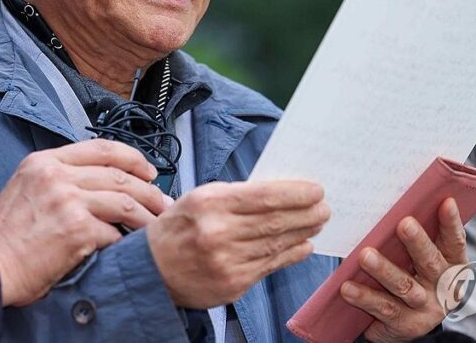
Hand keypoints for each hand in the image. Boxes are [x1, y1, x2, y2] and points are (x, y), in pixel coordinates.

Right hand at [0, 139, 171, 306]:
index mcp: (45, 162)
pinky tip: (128, 247)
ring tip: (157, 225)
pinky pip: (114, 232)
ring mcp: (68, 201)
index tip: (148, 170)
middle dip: (149, 189)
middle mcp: (57, 176)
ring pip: (124, 201)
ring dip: (147, 216)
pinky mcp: (77, 229)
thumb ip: (60, 176)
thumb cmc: (6, 235)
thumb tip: (102, 179)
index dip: (132, 157)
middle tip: (162, 202)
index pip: (101, 148)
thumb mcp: (27, 187)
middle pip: (119, 174)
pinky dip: (124, 240)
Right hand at [147, 180, 329, 308]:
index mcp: (209, 204)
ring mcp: (226, 262)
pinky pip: (270, 266)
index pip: (264, 196)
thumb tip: (279, 193)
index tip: (316, 190)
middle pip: (275, 221)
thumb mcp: (200, 198)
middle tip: (324, 207)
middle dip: (306, 213)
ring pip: (276, 244)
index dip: (295, 193)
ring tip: (317, 223)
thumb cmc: (178, 227)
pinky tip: (303, 245)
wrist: (151, 270)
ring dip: (303, 232)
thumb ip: (236, 195)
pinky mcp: (232, 285)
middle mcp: (218, 233)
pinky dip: (290, 254)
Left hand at [342, 198, 467, 342]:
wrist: (408, 324)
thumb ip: (420, 236)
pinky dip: (365, 297)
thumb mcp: (422, 258)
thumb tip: (403, 200)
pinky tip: (348, 287)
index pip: (455, 242)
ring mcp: (425, 307)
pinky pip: (384, 308)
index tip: (446, 201)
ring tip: (365, 256)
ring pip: (405, 286)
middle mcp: (443, 287)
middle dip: (417, 243)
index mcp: (453, 265)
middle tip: (404, 223)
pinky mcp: (405, 324)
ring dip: (384, 270)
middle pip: (430, 263)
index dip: (451, 223)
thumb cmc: (413, 275)